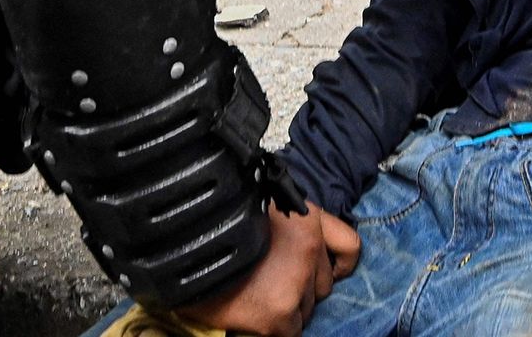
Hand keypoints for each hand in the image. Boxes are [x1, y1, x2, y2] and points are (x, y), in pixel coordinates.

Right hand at [177, 204, 360, 336]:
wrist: (181, 242)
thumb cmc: (214, 222)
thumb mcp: (259, 207)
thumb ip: (289, 226)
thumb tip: (297, 251)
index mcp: (309, 218)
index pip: (350, 247)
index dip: (337, 263)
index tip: (322, 270)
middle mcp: (311, 249)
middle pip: (323, 285)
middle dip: (302, 287)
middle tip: (269, 282)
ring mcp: (297, 282)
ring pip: (307, 310)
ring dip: (287, 307)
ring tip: (256, 296)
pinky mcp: (280, 313)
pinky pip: (291, 332)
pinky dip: (275, 327)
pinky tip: (252, 314)